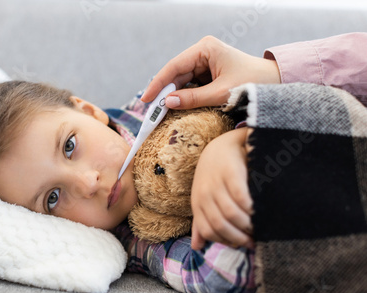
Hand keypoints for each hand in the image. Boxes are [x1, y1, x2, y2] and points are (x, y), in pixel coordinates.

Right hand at [141, 36, 280, 107]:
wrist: (276, 83)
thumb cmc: (253, 83)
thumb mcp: (221, 93)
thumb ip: (194, 98)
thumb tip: (167, 102)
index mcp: (205, 49)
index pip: (174, 67)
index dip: (158, 84)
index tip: (146, 100)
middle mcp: (202, 53)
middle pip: (175, 74)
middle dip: (163, 93)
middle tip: (150, 112)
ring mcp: (205, 63)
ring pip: (181, 82)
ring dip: (172, 97)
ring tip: (159, 113)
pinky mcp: (208, 74)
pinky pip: (190, 87)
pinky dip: (183, 98)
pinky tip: (174, 109)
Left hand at [191, 128, 253, 249]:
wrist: (222, 145)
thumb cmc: (214, 177)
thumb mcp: (204, 199)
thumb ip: (201, 222)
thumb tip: (196, 247)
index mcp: (197, 203)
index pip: (208, 230)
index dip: (226, 241)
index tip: (242, 244)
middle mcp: (204, 194)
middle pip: (220, 224)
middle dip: (239, 236)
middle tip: (255, 240)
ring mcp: (216, 183)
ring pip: (231, 213)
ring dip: (247, 225)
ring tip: (260, 227)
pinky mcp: (230, 172)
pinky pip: (240, 197)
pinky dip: (250, 208)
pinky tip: (260, 211)